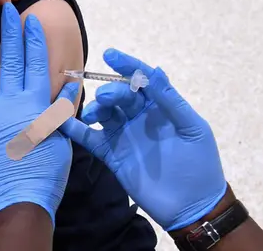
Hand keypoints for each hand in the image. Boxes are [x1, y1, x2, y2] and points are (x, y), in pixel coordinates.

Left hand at [0, 3, 72, 227]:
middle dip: (10, 32)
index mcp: (37, 103)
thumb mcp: (61, 139)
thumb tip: (66, 87)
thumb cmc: (46, 173)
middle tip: (6, 9)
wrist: (17, 199)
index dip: (34, 40)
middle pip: (12, 60)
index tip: (31, 20)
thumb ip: (60, 111)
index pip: (36, 63)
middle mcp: (13, 101)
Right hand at [59, 49, 226, 230]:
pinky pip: (92, 138)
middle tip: (106, 97)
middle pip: (120, 95)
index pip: (142, 79)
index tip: (110, 55)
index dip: (127, 65)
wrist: (193, 207)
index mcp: (161, 106)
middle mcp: (140, 117)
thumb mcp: (191, 128)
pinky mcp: (113, 156)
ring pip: (105, 113)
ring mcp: (125, 136)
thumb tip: (156, 71)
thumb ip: (171, 101)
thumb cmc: (200, 164)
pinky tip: (63, 121)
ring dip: (96, 107)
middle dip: (111, 91)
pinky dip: (76, 130)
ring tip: (94, 113)